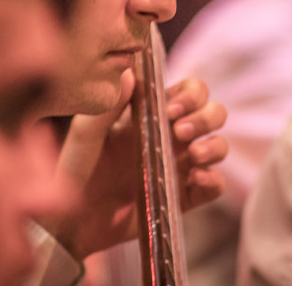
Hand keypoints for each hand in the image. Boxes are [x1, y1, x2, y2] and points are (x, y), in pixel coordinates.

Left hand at [41, 71, 227, 259]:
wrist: (72, 220)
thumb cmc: (75, 169)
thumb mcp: (86, 134)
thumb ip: (109, 105)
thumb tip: (130, 72)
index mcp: (152, 115)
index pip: (190, 91)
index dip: (191, 94)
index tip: (171, 109)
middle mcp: (171, 137)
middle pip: (213, 113)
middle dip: (206, 117)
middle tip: (180, 131)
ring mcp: (179, 167)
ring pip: (219, 146)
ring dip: (213, 146)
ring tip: (192, 155)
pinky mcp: (183, 198)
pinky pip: (214, 185)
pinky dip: (213, 180)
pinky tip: (197, 178)